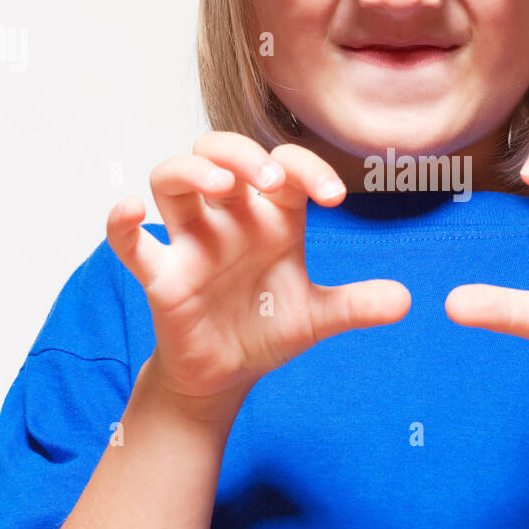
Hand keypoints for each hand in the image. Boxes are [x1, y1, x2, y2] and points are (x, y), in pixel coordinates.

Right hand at [107, 133, 410, 410]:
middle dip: (241, 154)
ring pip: (172, 179)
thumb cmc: (266, 330)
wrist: (227, 376)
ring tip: (221, 187)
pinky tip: (129, 210)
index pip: (284, 167)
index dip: (307, 170)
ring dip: (192, 172)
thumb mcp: (317, 318)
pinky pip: (129, 242)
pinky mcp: (160, 275)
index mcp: (271, 217)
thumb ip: (356, 305)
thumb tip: (407, 302)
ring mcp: (190, 242)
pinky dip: (121, 223)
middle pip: (219, 152)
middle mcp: (228, 218)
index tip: (334, 200)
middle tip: (269, 180)